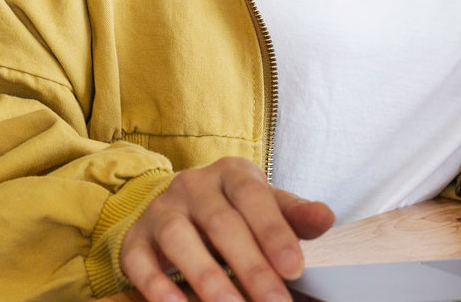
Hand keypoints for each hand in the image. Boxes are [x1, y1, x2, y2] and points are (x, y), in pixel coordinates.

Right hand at [119, 157, 333, 301]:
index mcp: (232, 172)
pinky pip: (141, 262)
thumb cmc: (232, 209)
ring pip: (180, 240)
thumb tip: (325, 218)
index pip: (254, 197)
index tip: (295, 268)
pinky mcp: (135, 240)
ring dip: (207, 278)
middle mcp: (194, 185)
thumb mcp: (265, 205)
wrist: (176, 206)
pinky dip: (158, 287)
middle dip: (250, 266)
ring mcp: (161, 211)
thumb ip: (293, 215)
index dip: (274, 232)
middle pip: (221, 223)